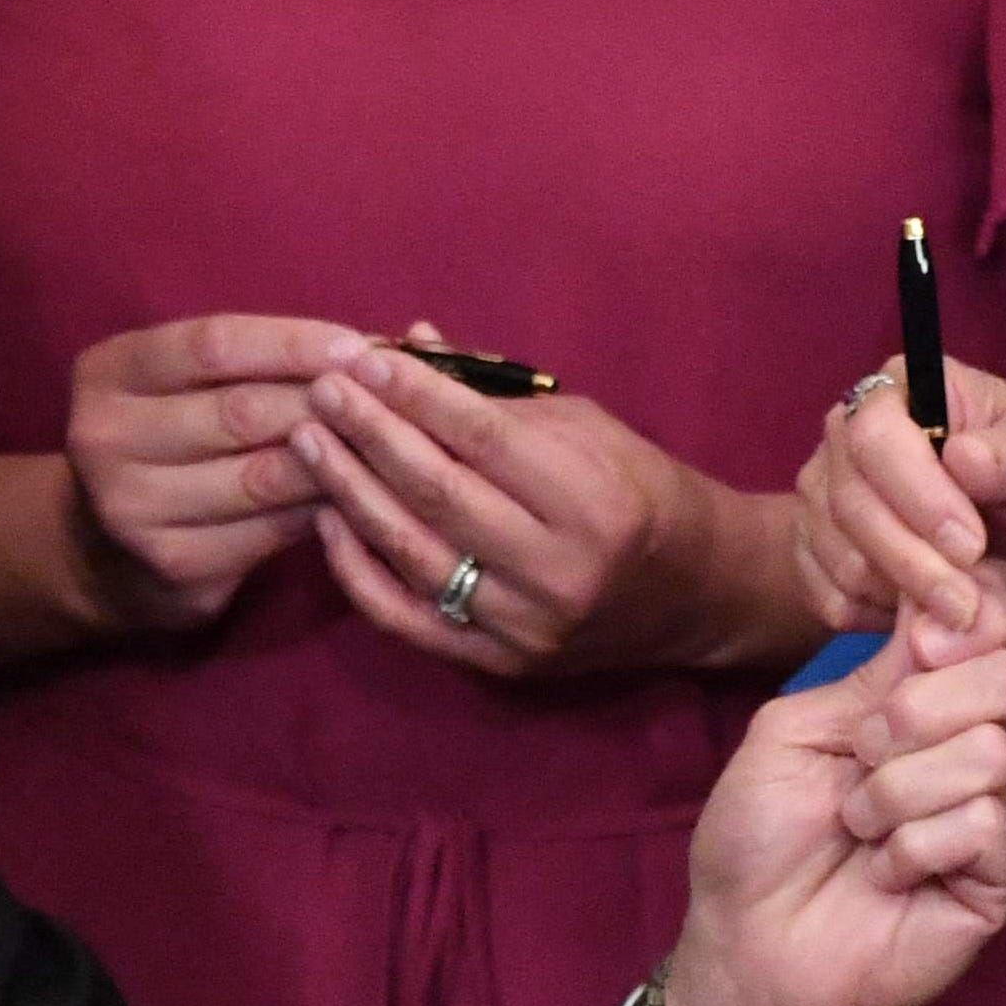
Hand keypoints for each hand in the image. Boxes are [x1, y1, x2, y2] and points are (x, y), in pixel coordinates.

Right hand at [61, 313, 369, 634]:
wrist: (107, 550)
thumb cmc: (170, 437)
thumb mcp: (183, 384)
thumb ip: (255, 358)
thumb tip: (373, 343)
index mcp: (109, 373)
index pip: (213, 345)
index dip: (292, 343)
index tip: (356, 346)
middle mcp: (106, 438)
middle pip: (241, 410)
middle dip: (324, 400)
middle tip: (386, 396)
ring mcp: (135, 508)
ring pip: (264, 475)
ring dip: (335, 457)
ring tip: (382, 441)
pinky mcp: (175, 563)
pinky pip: (272, 529)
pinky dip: (321, 506)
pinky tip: (353, 491)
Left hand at [290, 337, 789, 678]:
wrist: (697, 593)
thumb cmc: (640, 488)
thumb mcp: (586, 425)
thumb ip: (495, 393)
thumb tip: (409, 341)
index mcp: (592, 499)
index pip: (483, 439)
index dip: (416, 396)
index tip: (362, 359)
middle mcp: (559, 569)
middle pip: (439, 494)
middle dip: (370, 435)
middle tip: (321, 390)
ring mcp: (526, 626)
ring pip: (415, 554)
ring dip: (350, 493)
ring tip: (308, 441)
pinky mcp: (502, 664)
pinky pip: (408, 618)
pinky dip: (359, 570)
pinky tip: (328, 520)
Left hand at [651, 596, 1005, 1005]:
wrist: (748, 946)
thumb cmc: (758, 841)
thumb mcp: (793, 731)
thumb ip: (869, 674)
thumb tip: (941, 613)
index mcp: (924, 703)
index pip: (993, 629)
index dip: (971, 615)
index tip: (918, 640)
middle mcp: (970, 750)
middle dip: (919, 708)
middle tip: (862, 754)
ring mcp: (994, 815)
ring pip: (992, 754)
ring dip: (897, 790)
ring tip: (858, 828)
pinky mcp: (1003, 879)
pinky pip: (988, 825)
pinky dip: (915, 845)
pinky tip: (886, 873)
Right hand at [790, 356, 1005, 636]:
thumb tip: (964, 457)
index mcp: (900, 389)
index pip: (875, 436)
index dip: (918, 496)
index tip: (972, 546)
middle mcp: (846, 432)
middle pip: (851, 503)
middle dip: (914, 562)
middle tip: (969, 604)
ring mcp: (822, 493)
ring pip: (841, 557)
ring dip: (902, 595)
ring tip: (960, 606)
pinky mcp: (813, 551)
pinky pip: (830, 598)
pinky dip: (880, 618)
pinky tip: (924, 612)